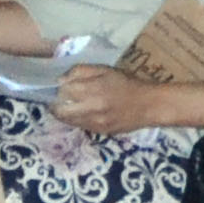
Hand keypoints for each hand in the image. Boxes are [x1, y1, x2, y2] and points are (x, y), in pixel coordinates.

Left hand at [51, 65, 181, 134]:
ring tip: (66, 105)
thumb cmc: (127, 83)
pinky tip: (80, 112)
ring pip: (68, 121)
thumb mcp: (104, 70)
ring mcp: (95, 123)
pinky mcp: (100, 133)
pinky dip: (75, 119)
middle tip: (55, 99)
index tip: (54, 86)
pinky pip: (79, 126)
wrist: (149, 105)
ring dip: (63, 113)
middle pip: (60, 110)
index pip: (62, 92)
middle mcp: (92, 109)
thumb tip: (59, 80)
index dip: (55, 89)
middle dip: (55, 104)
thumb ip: (80, 72)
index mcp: (93, 90)